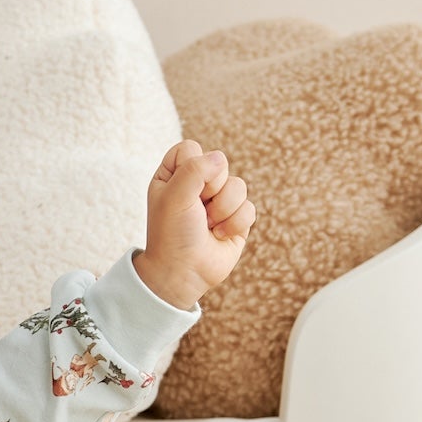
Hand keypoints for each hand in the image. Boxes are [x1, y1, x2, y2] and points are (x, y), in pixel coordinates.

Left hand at [130, 138, 255, 311]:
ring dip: (223, 210)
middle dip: (211, 190)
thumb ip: (194, 170)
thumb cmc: (172, 235)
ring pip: (239, 186)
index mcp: (173, 175)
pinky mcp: (236, 219)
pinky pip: (250, 208)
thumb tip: (219, 158)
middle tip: (196, 210)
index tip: (182, 190)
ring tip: (208, 226)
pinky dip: (235, 224)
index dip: (193, 166)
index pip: (191, 148)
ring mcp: (218, 201)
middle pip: (219, 164)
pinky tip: (219, 236)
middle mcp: (196, 185)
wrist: (182, 273)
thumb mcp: (174, 197)